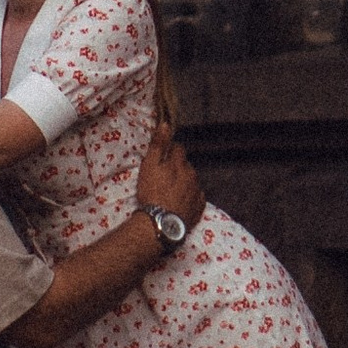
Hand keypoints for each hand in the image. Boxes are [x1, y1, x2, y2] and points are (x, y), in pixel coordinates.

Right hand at [134, 124, 205, 239]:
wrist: (161, 222)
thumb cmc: (152, 193)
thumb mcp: (149, 166)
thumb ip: (158, 145)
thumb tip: (165, 124)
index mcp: (180, 163)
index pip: (178, 148)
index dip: (170, 150)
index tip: (162, 158)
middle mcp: (192, 174)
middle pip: (186, 164)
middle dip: (177, 167)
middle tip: (164, 177)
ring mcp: (197, 191)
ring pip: (192, 180)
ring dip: (184, 181)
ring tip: (171, 191)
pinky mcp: (199, 207)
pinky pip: (197, 197)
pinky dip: (190, 196)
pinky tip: (180, 202)